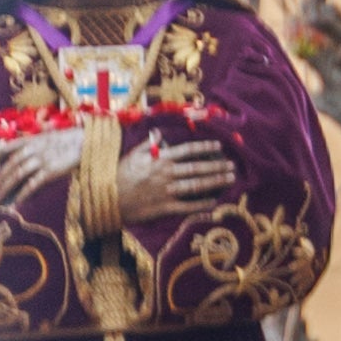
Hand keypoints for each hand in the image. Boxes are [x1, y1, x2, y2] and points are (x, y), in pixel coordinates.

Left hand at [0, 131, 81, 205]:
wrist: (85, 143)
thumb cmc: (66, 143)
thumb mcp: (45, 139)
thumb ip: (30, 148)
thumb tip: (16, 162)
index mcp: (29, 140)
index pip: (4, 149)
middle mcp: (32, 148)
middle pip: (8, 165)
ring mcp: (41, 159)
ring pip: (16, 175)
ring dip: (4, 189)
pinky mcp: (50, 171)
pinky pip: (32, 184)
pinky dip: (22, 194)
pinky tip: (15, 203)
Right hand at [112, 136, 239, 216]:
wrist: (108, 199)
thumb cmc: (119, 175)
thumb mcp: (132, 155)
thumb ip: (148, 144)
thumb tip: (158, 133)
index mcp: (160, 159)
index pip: (188, 150)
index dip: (205, 147)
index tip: (219, 145)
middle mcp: (167, 174)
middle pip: (198, 168)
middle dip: (217, 166)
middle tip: (232, 166)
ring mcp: (168, 191)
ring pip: (197, 185)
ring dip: (215, 182)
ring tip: (229, 179)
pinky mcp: (165, 208)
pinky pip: (187, 206)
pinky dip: (202, 204)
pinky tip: (214, 201)